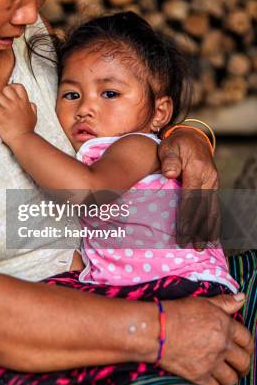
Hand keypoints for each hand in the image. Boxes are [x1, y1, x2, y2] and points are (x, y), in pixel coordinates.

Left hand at [0, 84, 36, 146]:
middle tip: (0, 101)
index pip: (18, 86)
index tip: (9, 94)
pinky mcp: (0, 113)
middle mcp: (16, 102)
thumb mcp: (34, 116)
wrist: (22, 139)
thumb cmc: (27, 129)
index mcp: (25, 102)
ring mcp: (8, 107)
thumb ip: (32, 108)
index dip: (12, 87)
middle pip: (6, 88)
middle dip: (2, 93)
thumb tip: (30, 103)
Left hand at [158, 129, 218, 245]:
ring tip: (201, 247)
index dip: (187, 216)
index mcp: (198, 170)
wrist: (192, 137)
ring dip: (207, 230)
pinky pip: (215, 207)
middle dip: (196, 228)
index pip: (192, 198)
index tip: (182, 232)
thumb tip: (170, 174)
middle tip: (189, 246)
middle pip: (202, 208)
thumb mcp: (169, 146)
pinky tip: (212, 237)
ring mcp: (214, 183)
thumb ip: (169, 160)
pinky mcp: (214, 187)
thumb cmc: (176, 144)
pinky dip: (214, 223)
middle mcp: (209, 179)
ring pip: (211, 210)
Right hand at [161, 294, 252, 384]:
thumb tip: (242, 298)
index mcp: (225, 326)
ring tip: (224, 374)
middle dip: (242, 365)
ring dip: (229, 377)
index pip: (247, 340)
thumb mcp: (202, 302)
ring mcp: (211, 363)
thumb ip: (224, 302)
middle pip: (243, 362)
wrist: (155, 328)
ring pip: (231, 379)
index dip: (248, 345)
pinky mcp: (199, 376)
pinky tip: (211, 382)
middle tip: (237, 365)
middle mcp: (222, 346)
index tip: (244, 349)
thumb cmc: (176, 312)